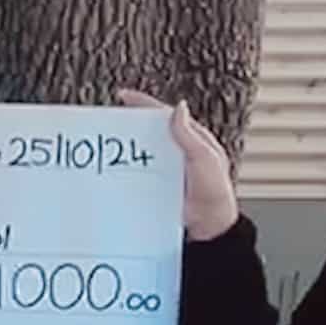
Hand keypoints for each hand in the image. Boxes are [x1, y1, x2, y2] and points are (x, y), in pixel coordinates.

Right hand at [117, 90, 238, 241]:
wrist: (210, 227)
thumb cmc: (214, 192)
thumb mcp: (205, 158)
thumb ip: (189, 135)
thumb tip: (178, 108)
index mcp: (192, 139)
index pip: (165, 115)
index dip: (145, 104)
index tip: (125, 97)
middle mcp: (179, 152)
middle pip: (152, 131)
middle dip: (132, 124)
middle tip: (112, 120)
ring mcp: (169, 169)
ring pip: (145, 152)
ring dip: (130, 148)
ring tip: (110, 144)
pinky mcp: (161, 187)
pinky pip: (143, 174)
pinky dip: (131, 170)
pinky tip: (119, 171)